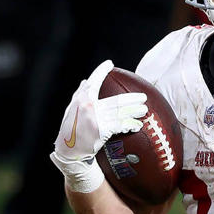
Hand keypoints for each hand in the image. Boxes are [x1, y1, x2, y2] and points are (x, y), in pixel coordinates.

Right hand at [50, 60, 147, 191]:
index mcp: (82, 99)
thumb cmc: (70, 128)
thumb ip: (80, 95)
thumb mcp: (71, 109)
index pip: (93, 82)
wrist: (69, 150)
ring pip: (121, 113)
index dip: (101, 71)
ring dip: (135, 111)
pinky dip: (130, 125)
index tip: (109, 64)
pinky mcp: (102, 130)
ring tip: (144, 110)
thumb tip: (87, 80)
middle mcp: (89, 107)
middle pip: (117, 100)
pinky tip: (137, 125)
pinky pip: (120, 126)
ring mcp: (96, 118)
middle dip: (132, 98)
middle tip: (143, 97)